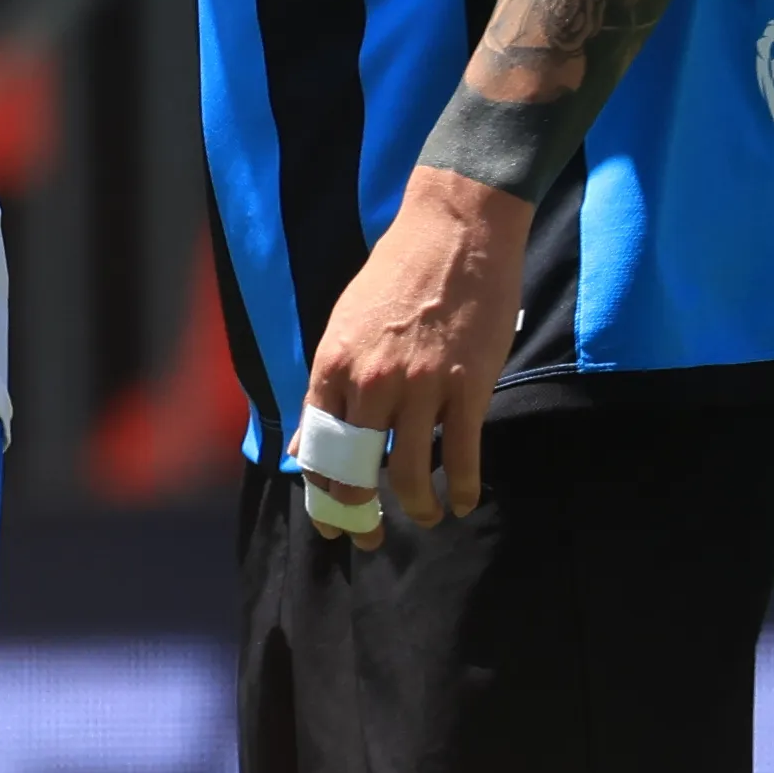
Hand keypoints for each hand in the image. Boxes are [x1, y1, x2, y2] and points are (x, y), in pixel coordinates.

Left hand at [296, 164, 531, 546]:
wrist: (452, 233)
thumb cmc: (395, 277)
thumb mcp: (343, 328)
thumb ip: (327, 389)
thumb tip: (306, 448)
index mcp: (332, 365)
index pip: (319, 446)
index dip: (322, 493)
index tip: (330, 521)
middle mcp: (370, 380)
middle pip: (357, 468)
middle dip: (358, 514)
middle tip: (366, 539)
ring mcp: (421, 385)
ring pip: (408, 470)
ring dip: (416, 507)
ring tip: (425, 518)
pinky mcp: (467, 386)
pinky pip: (462, 454)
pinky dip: (461, 487)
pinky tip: (462, 501)